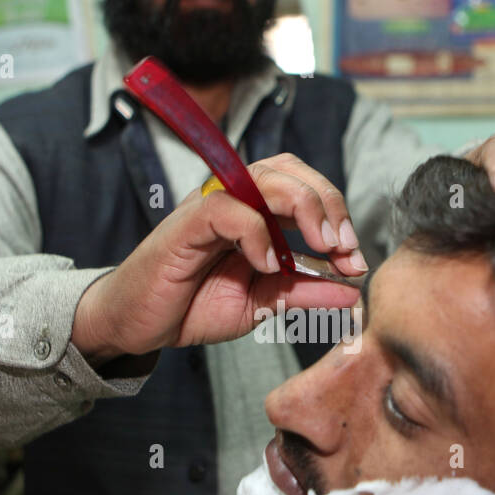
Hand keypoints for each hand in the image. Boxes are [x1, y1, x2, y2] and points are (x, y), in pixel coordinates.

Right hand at [72, 153, 363, 363]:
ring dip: (304, 207)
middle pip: (289, 170)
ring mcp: (209, 208)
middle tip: (345, 249)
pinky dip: (257, 234)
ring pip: (263, 177)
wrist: (139, 324)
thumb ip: (305, 292)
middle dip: (328, 203)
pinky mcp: (186, 226)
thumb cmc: (193, 305)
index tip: (354, 258)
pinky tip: (270, 265)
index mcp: (254, 211)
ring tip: (323, 247)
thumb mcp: (262, 304)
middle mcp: (234, 200)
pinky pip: (227, 210)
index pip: (303, 183)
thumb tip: (352, 289)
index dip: (336, 212)